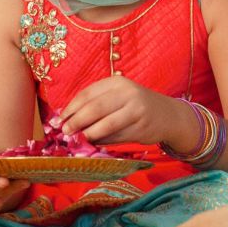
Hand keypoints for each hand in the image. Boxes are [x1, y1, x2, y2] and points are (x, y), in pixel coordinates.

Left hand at [58, 77, 197, 147]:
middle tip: (65, 132)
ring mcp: (136, 110)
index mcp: (117, 82)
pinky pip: (117, 137)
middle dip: (76, 122)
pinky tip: (96, 143)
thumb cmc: (135, 105)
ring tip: (79, 140)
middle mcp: (128, 93)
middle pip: (94, 108)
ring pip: (105, 125)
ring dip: (89, 134)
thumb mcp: (117, 96)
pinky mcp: (142, 127)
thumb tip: (68, 119)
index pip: (87, 94)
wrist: (168, 115)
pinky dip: (104, 142)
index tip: (59, 119)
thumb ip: (96, 103)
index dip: (71, 108)